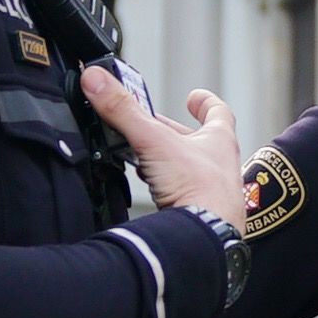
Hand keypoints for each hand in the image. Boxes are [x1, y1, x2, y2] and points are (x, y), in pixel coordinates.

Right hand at [82, 71, 245, 225]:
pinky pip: (179, 194)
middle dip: (170, 133)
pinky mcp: (199, 214)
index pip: (218, 112)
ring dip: (164, 161)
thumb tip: (97, 80)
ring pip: (185, 169)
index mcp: (219, 140)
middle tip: (147, 125)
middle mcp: (220, 165)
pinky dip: (163, 188)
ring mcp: (212, 192)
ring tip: (141, 158)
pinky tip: (149, 189)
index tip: (194, 96)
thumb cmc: (199, 188)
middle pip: (194, 141)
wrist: (207, 237)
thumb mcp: (154, 141)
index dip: (206, 102)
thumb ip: (123, 111)